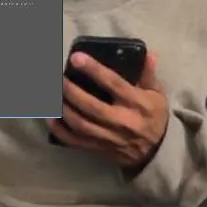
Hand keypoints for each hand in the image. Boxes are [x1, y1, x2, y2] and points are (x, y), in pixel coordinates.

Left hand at [48, 51, 169, 171]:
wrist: (156, 152)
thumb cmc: (153, 117)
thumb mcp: (156, 94)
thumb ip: (147, 74)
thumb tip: (147, 53)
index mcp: (137, 104)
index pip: (114, 84)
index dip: (94, 70)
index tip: (76, 57)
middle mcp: (122, 122)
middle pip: (91, 106)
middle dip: (71, 90)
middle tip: (57, 77)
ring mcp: (109, 138)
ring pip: (80, 124)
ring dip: (62, 108)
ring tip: (50, 94)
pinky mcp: (98, 149)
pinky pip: (74, 142)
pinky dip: (59, 130)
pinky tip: (49, 117)